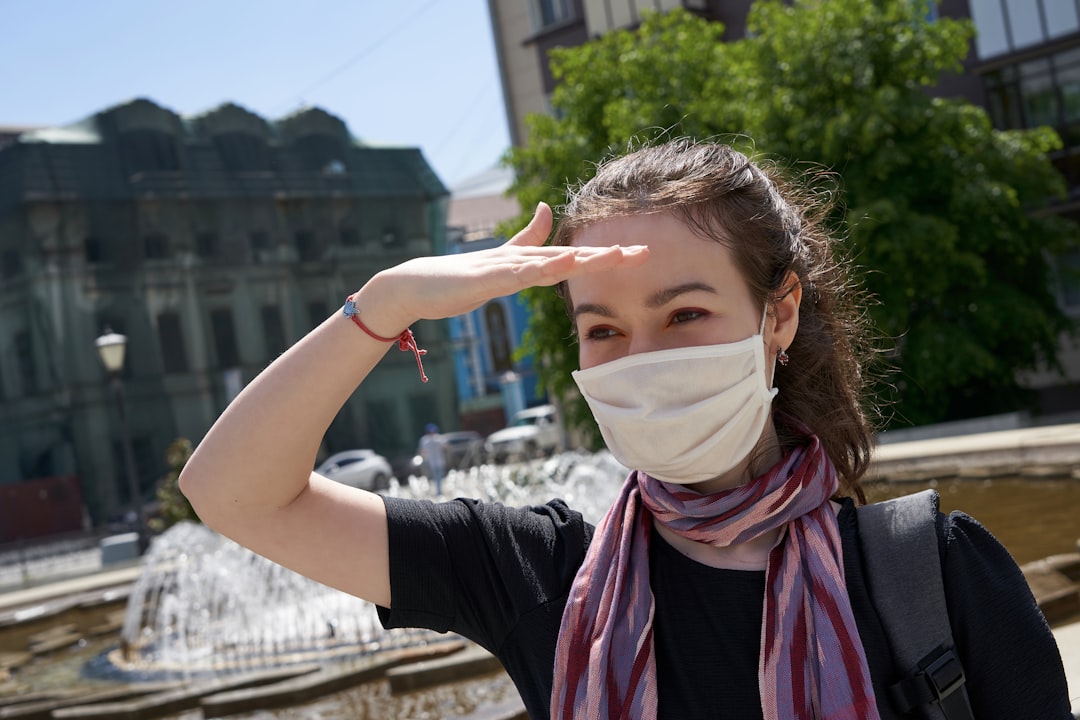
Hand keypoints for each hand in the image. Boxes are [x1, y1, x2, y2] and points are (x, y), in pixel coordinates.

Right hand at [359, 202, 648, 332]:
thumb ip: (524, 240)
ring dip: (581, 260)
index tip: (640, 254)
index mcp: (525, 262)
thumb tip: (546, 207)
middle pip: (570, 258)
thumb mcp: (498, 261)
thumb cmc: (455, 276)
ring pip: (548, 263)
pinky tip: (560, 265)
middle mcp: (519, 261)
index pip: (573, 259)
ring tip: (613, 256)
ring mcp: (502, 268)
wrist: (414, 284)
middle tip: (644, 253)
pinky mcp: (484, 279)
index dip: (606, 255)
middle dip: (607, 257)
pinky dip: (540, 269)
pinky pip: (516, 275)